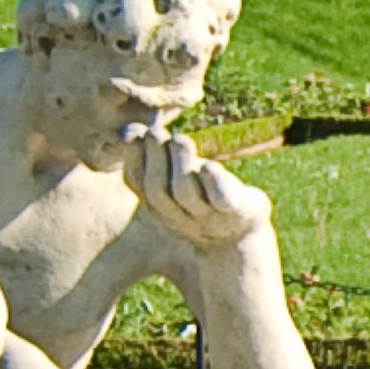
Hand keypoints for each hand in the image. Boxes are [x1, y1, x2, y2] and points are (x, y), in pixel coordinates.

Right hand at [123, 124, 269, 253]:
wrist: (238, 239)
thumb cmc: (202, 199)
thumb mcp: (175, 182)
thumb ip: (156, 158)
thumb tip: (131, 129)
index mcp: (158, 206)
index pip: (136, 183)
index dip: (133, 157)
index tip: (136, 131)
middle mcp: (179, 215)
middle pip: (157, 189)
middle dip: (154, 157)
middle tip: (156, 132)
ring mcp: (207, 217)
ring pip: (185, 192)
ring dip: (180, 162)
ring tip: (180, 139)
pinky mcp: (236, 212)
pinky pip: (221, 200)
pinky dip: (214, 182)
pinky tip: (209, 166)